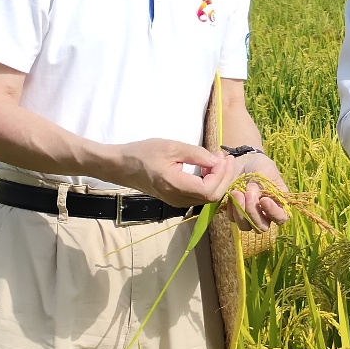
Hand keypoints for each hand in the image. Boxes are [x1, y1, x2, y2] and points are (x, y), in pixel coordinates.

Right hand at [117, 140, 240, 205]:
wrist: (122, 166)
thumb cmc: (143, 153)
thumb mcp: (171, 147)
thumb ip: (196, 154)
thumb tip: (217, 161)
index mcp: (175, 185)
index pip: (208, 190)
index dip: (221, 175)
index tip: (222, 157)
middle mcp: (178, 199)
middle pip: (212, 197)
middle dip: (224, 177)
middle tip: (227, 158)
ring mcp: (177, 201)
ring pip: (207, 198)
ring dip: (218, 180)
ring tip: (220, 160)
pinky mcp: (176, 199)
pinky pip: (199, 196)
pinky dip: (209, 183)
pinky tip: (209, 168)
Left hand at [227, 153, 289, 231]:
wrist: (245, 162)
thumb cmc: (260, 166)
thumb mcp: (265, 170)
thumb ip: (261, 184)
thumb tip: (251, 194)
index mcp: (278, 205)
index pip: (281, 218)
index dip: (273, 213)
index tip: (264, 200)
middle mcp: (265, 215)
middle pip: (261, 227)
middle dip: (253, 213)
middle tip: (248, 194)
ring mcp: (249, 216)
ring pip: (245, 226)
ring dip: (240, 211)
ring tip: (236, 192)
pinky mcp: (235, 213)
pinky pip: (231, 217)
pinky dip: (230, 207)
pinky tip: (231, 192)